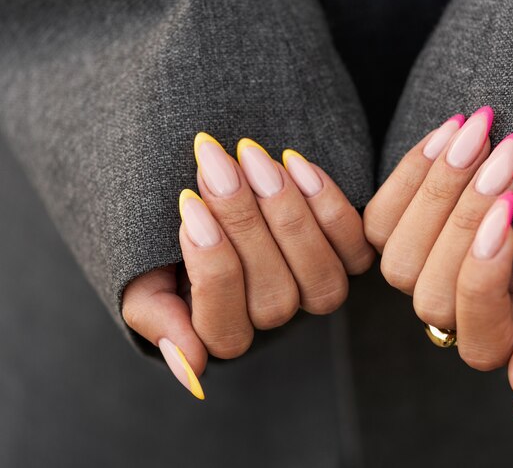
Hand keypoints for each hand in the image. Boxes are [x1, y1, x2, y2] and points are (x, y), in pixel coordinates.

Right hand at [122, 133, 374, 398]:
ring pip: (321, 279)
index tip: (187, 205)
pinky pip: (354, 248)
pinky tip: (293, 162)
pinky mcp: (347, 257)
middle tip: (217, 165)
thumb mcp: (142, 273)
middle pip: (275, 298)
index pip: (225, 329)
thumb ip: (155, 316)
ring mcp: (314, 288)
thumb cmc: (164, 237)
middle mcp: (273, 315)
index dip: (211, 268)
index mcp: (222, 331)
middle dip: (245, 226)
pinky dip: (329, 206)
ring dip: (288, 215)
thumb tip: (192, 369)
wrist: (207, 187)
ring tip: (252, 158)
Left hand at [364, 107, 512, 419]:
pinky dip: (414, 172)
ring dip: (440, 192)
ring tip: (481, 134)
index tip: (511, 216)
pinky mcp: (384, 234)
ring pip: (399, 257)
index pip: (479, 340)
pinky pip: (378, 216)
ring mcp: (412, 273)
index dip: (485, 280)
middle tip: (507, 156)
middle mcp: (446, 311)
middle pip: (432, 294)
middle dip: (466, 221)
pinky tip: (451, 131)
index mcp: (495, 332)